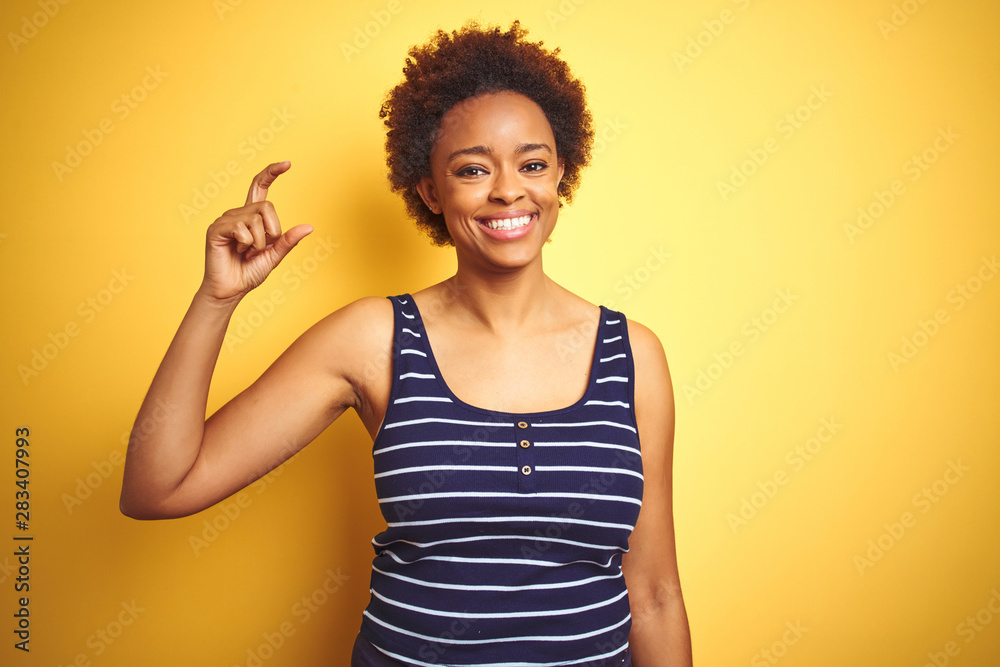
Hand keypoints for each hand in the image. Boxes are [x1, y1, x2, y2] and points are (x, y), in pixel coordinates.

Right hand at [198, 161, 312, 303]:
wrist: (231, 290)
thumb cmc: (249, 273)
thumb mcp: (275, 255)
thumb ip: (288, 240)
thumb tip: (309, 226)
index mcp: (252, 217)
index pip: (260, 187)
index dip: (271, 173)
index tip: (287, 164)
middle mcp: (238, 213)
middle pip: (267, 207)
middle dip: (272, 232)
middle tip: (259, 249)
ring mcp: (226, 219)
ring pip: (255, 219)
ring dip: (258, 243)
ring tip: (246, 253)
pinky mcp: (216, 229)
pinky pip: (241, 228)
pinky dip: (246, 243)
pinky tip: (238, 251)